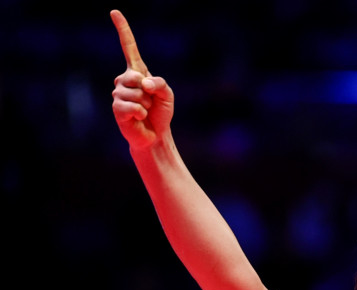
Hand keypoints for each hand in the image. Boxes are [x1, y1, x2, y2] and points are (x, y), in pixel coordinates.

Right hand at [110, 10, 174, 149]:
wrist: (155, 135)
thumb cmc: (160, 113)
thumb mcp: (168, 94)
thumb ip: (160, 83)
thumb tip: (143, 82)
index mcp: (137, 72)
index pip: (129, 47)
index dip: (123, 30)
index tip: (114, 12)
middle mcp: (124, 80)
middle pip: (135, 76)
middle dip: (148, 92)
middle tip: (150, 102)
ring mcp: (118, 94)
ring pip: (134, 93)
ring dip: (146, 105)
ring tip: (145, 111)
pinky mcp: (117, 109)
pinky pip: (132, 107)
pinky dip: (141, 113)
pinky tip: (140, 118)